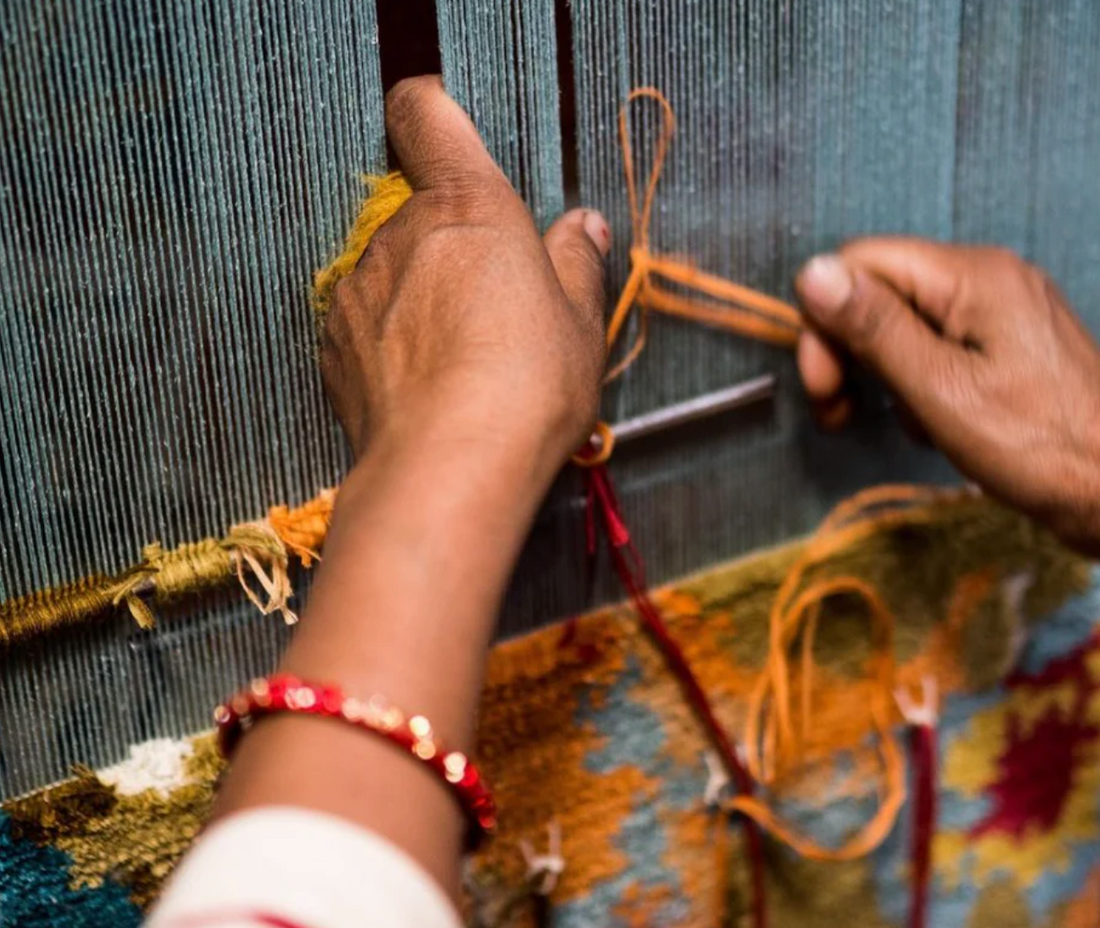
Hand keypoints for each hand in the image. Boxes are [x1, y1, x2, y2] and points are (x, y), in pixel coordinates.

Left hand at [321, 76, 608, 468]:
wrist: (447, 469)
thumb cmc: (525, 389)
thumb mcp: (580, 323)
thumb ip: (577, 262)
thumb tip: (583, 228)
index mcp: (470, 207)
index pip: (424, 116)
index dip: (431, 113)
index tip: (446, 133)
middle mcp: (403, 233)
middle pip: (422, 211)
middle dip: (455, 245)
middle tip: (497, 305)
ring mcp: (360, 288)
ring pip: (394, 270)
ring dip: (421, 295)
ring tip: (463, 359)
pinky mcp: (334, 344)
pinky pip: (367, 323)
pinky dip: (390, 341)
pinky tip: (426, 385)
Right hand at [795, 238, 1099, 554]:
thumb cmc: (1037, 446)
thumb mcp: (940, 389)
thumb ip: (874, 328)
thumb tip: (810, 272)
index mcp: (971, 275)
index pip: (860, 263)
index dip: (825, 319)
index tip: (824, 385)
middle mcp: (985, 277)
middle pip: (879, 291)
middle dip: (846, 350)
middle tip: (838, 412)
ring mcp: (998, 310)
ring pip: (902, 322)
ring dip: (878, 374)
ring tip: (898, 424)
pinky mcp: (1004, 344)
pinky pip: (934, 346)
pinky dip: (916, 384)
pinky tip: (931, 424)